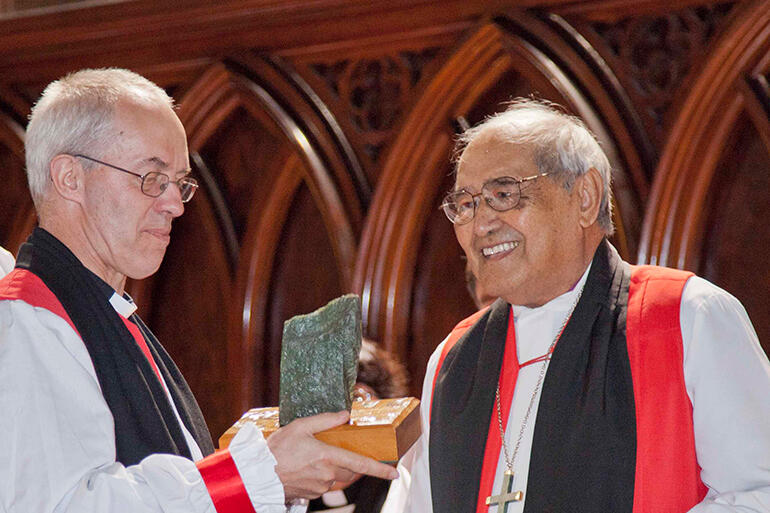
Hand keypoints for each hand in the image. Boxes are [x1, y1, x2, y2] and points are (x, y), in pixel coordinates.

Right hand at [267, 410, 398, 500]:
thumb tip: (346, 415)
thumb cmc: (276, 449)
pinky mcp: (311, 494)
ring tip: (314, 456)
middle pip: (351, 470)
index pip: (361, 464)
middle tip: (339, 450)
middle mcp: (327, 475)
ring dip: (334, 467)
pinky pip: (324, 483)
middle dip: (352, 461)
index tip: (395, 474)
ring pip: (337, 477)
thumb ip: (325, 420)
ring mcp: (320, 487)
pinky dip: (322, 474)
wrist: (257, 475)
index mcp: (328, 457)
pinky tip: (307, 466)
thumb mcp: (300, 426)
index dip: (380, 470)